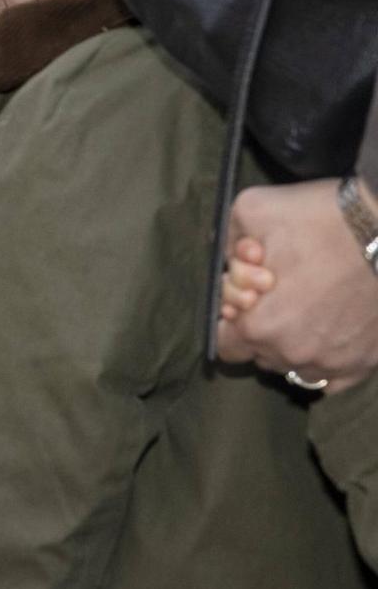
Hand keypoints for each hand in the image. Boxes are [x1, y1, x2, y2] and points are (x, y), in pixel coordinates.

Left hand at [215, 179, 377, 392]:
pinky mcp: (368, 361)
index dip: (231, 319)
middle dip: (261, 328)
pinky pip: (335, 377)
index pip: (225, 344)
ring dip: (293, 344)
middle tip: (278, 295)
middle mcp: (296, 354)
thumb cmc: (318, 218)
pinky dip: (327, 357)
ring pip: (298, 366)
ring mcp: (336, 362)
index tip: (246, 297)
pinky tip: (329, 328)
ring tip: (305, 309)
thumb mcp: (251, 211)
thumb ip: (228, 244)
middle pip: (262, 354)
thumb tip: (229, 263)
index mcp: (260, 326)